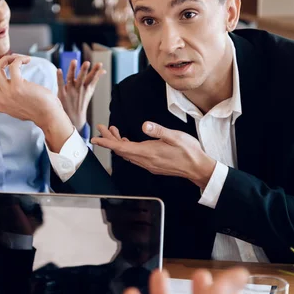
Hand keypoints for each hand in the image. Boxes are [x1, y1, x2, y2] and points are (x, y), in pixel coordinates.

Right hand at [0, 45, 74, 151]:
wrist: (48, 116)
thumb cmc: (34, 110)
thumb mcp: (12, 110)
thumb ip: (1, 106)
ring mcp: (8, 93)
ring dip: (6, 58)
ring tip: (17, 58)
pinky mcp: (18, 86)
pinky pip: (13, 65)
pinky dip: (18, 59)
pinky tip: (26, 60)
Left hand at [57, 60, 104, 130]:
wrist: (74, 117)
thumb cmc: (82, 100)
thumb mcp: (90, 90)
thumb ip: (96, 79)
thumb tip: (103, 70)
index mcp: (86, 88)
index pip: (92, 78)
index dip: (96, 71)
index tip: (100, 64)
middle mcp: (79, 89)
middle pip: (82, 78)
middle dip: (84, 71)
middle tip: (87, 62)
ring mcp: (70, 91)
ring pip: (71, 79)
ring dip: (72, 70)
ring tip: (74, 61)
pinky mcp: (61, 94)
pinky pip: (60, 84)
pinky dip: (59, 77)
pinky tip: (59, 69)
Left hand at [91, 121, 215, 187]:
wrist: (198, 168)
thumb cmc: (188, 152)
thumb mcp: (175, 136)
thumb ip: (158, 131)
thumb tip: (145, 125)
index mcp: (148, 152)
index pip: (121, 147)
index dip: (106, 142)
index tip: (95, 138)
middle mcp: (145, 160)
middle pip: (121, 150)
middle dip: (109, 139)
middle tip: (102, 128)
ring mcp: (148, 164)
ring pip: (127, 154)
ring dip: (118, 143)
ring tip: (114, 131)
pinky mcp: (152, 165)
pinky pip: (134, 157)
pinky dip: (127, 148)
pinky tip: (128, 142)